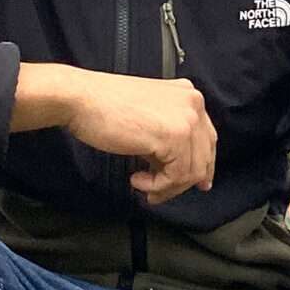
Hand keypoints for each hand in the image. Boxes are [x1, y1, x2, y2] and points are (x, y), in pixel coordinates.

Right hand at [12, 62, 216, 203]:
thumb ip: (168, 133)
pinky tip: (137, 179)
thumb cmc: (105, 106)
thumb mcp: (149, 116)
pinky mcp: (174, 136)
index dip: (201, 166)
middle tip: (160, 194)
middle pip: (203, 157)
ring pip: (191, 171)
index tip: (195, 184)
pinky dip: (157, 185)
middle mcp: (193, 104)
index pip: (206, 139)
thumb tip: (180, 165)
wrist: (82, 98)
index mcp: (188, 96)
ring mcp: (187, 119)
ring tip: (143, 186)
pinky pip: (176, 176)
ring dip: (166, 186)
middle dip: (181, 182)